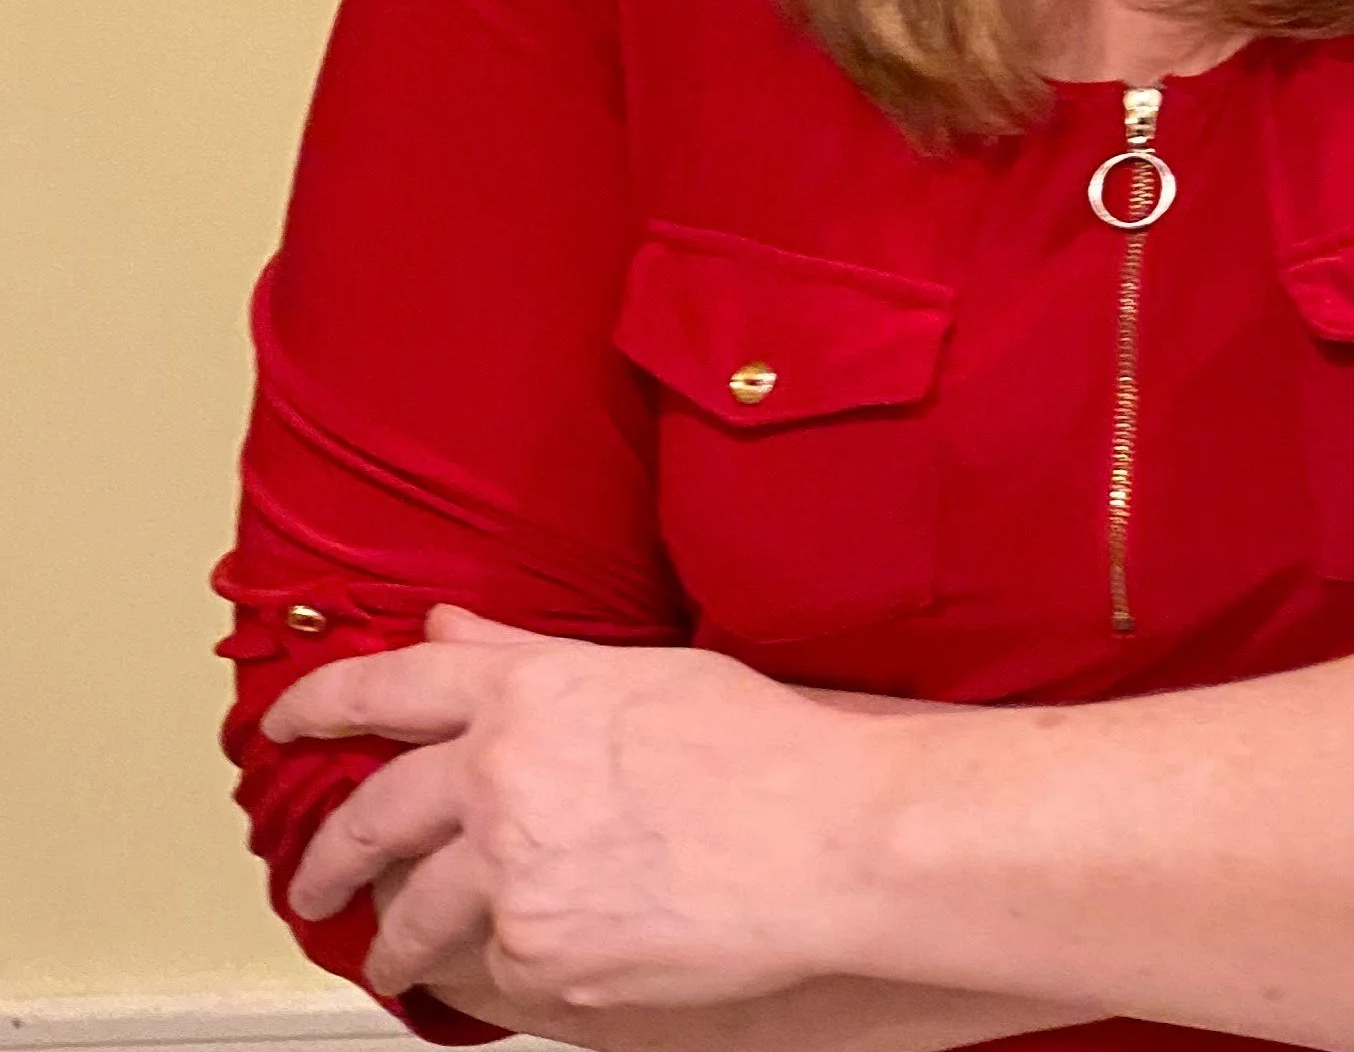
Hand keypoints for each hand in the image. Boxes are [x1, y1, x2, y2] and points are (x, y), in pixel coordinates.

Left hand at [265, 605, 888, 1011]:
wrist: (825, 838)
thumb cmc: (758, 748)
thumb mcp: (639, 671)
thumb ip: (525, 654)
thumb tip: (445, 629)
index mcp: (524, 694)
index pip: (386, 687)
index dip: (320, 703)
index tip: (284, 724)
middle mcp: (499, 778)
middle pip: (371, 815)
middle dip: (326, 853)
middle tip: (308, 875)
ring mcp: (511, 874)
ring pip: (411, 916)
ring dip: (391, 940)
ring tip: (392, 956)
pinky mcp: (539, 957)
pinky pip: (489, 970)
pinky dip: (492, 969)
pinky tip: (514, 963)